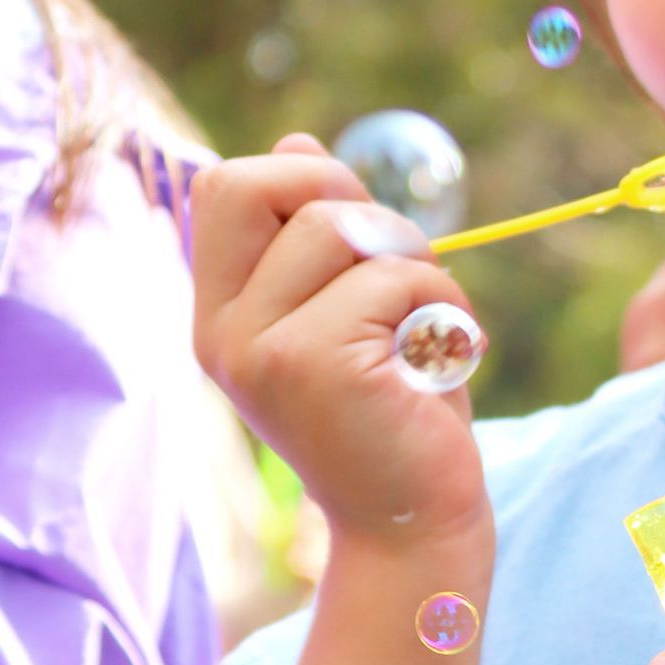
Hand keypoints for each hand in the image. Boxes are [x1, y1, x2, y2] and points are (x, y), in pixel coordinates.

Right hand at [192, 135, 489, 546]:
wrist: (414, 523)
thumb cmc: (394, 409)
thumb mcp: (350, 309)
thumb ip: (320, 235)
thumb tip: (297, 141)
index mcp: (222, 314)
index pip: (224, 186)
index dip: (296, 178)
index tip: (354, 238)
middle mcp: (225, 332)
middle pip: (260, 183)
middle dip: (346, 196)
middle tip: (398, 266)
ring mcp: (260, 348)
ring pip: (342, 225)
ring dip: (414, 261)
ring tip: (426, 327)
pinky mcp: (313, 364)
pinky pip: (394, 278)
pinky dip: (442, 305)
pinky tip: (438, 360)